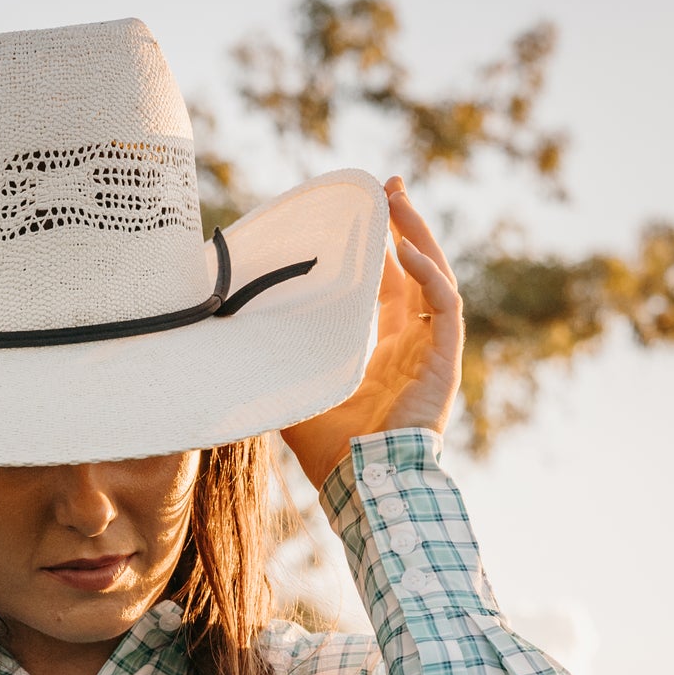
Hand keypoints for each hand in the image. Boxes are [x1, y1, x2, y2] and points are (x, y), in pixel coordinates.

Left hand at [281, 179, 462, 489]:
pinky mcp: (445, 361)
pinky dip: (427, 273)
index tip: (361, 213)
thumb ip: (276, 364)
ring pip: (433, 277)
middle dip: (403, 227)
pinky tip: (403, 248)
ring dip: (417, 236)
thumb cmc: (334, 456)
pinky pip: (443, 304)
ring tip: (397, 199)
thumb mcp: (296, 394)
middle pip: (414, 272)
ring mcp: (432, 352)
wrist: (367, 487)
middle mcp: (411, 347)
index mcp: (383, 354)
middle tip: (386, 187)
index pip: (386, 289)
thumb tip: (228, 340)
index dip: (377, 251)